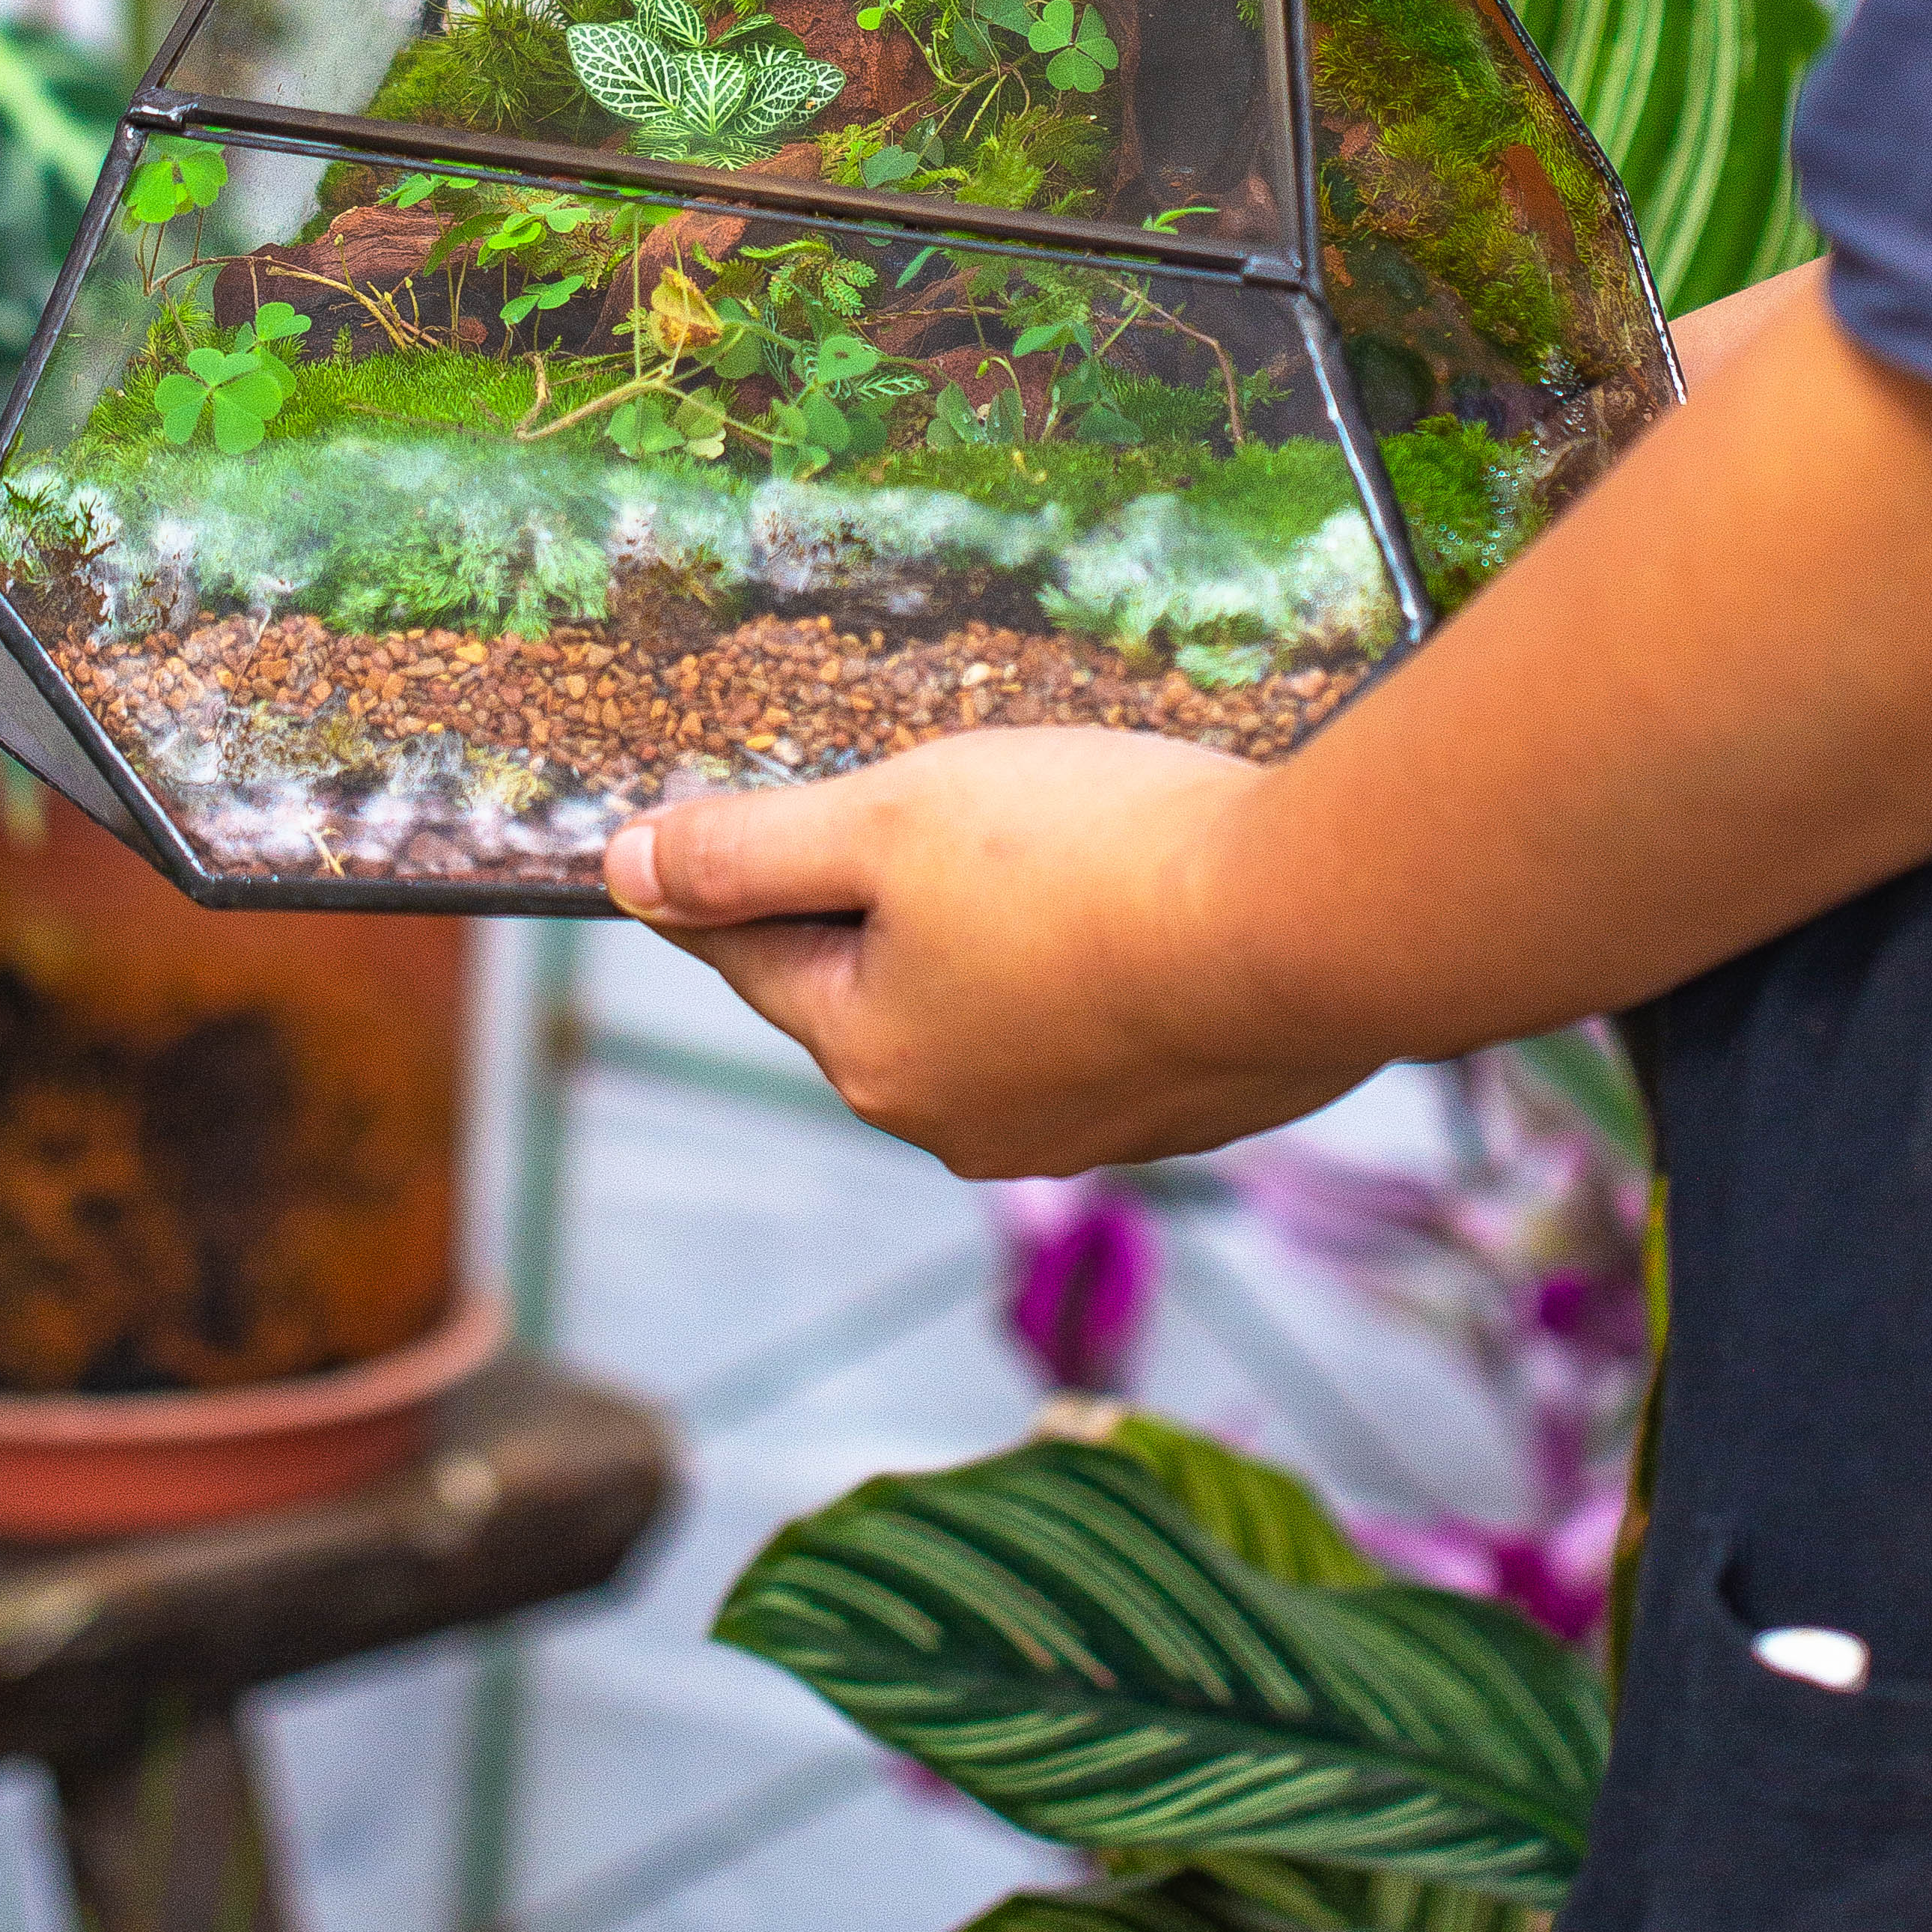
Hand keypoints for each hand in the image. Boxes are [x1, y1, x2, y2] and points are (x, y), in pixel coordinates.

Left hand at [603, 728, 1306, 1177]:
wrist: (1308, 926)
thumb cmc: (1086, 859)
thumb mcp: (884, 821)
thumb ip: (748, 850)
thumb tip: (623, 869)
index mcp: (874, 1059)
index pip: (754, 953)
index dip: (721, 876)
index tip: (682, 842)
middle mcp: (966, 1123)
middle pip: (876, 982)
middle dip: (878, 897)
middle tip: (908, 804)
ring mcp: (1084, 1127)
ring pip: (991, 1002)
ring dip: (996, 928)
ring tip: (1041, 838)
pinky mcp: (1185, 1106)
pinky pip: (1098, 1020)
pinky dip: (1094, 960)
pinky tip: (1133, 893)